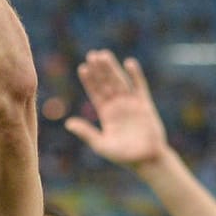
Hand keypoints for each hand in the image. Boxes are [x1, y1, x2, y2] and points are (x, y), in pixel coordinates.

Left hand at [64, 50, 169, 171]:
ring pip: (120, 81)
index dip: (89, 81)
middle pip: (106, 83)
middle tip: (92, 54)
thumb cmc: (123, 156)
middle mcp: (117, 106)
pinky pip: (140, 86)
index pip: (95, 93)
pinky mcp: (145, 105)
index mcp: (106, 114)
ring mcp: (131, 104)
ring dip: (113, 68)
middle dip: (99, 70)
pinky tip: (129, 62)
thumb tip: (68, 123)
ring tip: (104, 54)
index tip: (82, 68)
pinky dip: (135, 75)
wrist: (148, 160)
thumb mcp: (101, 145)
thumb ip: (86, 132)